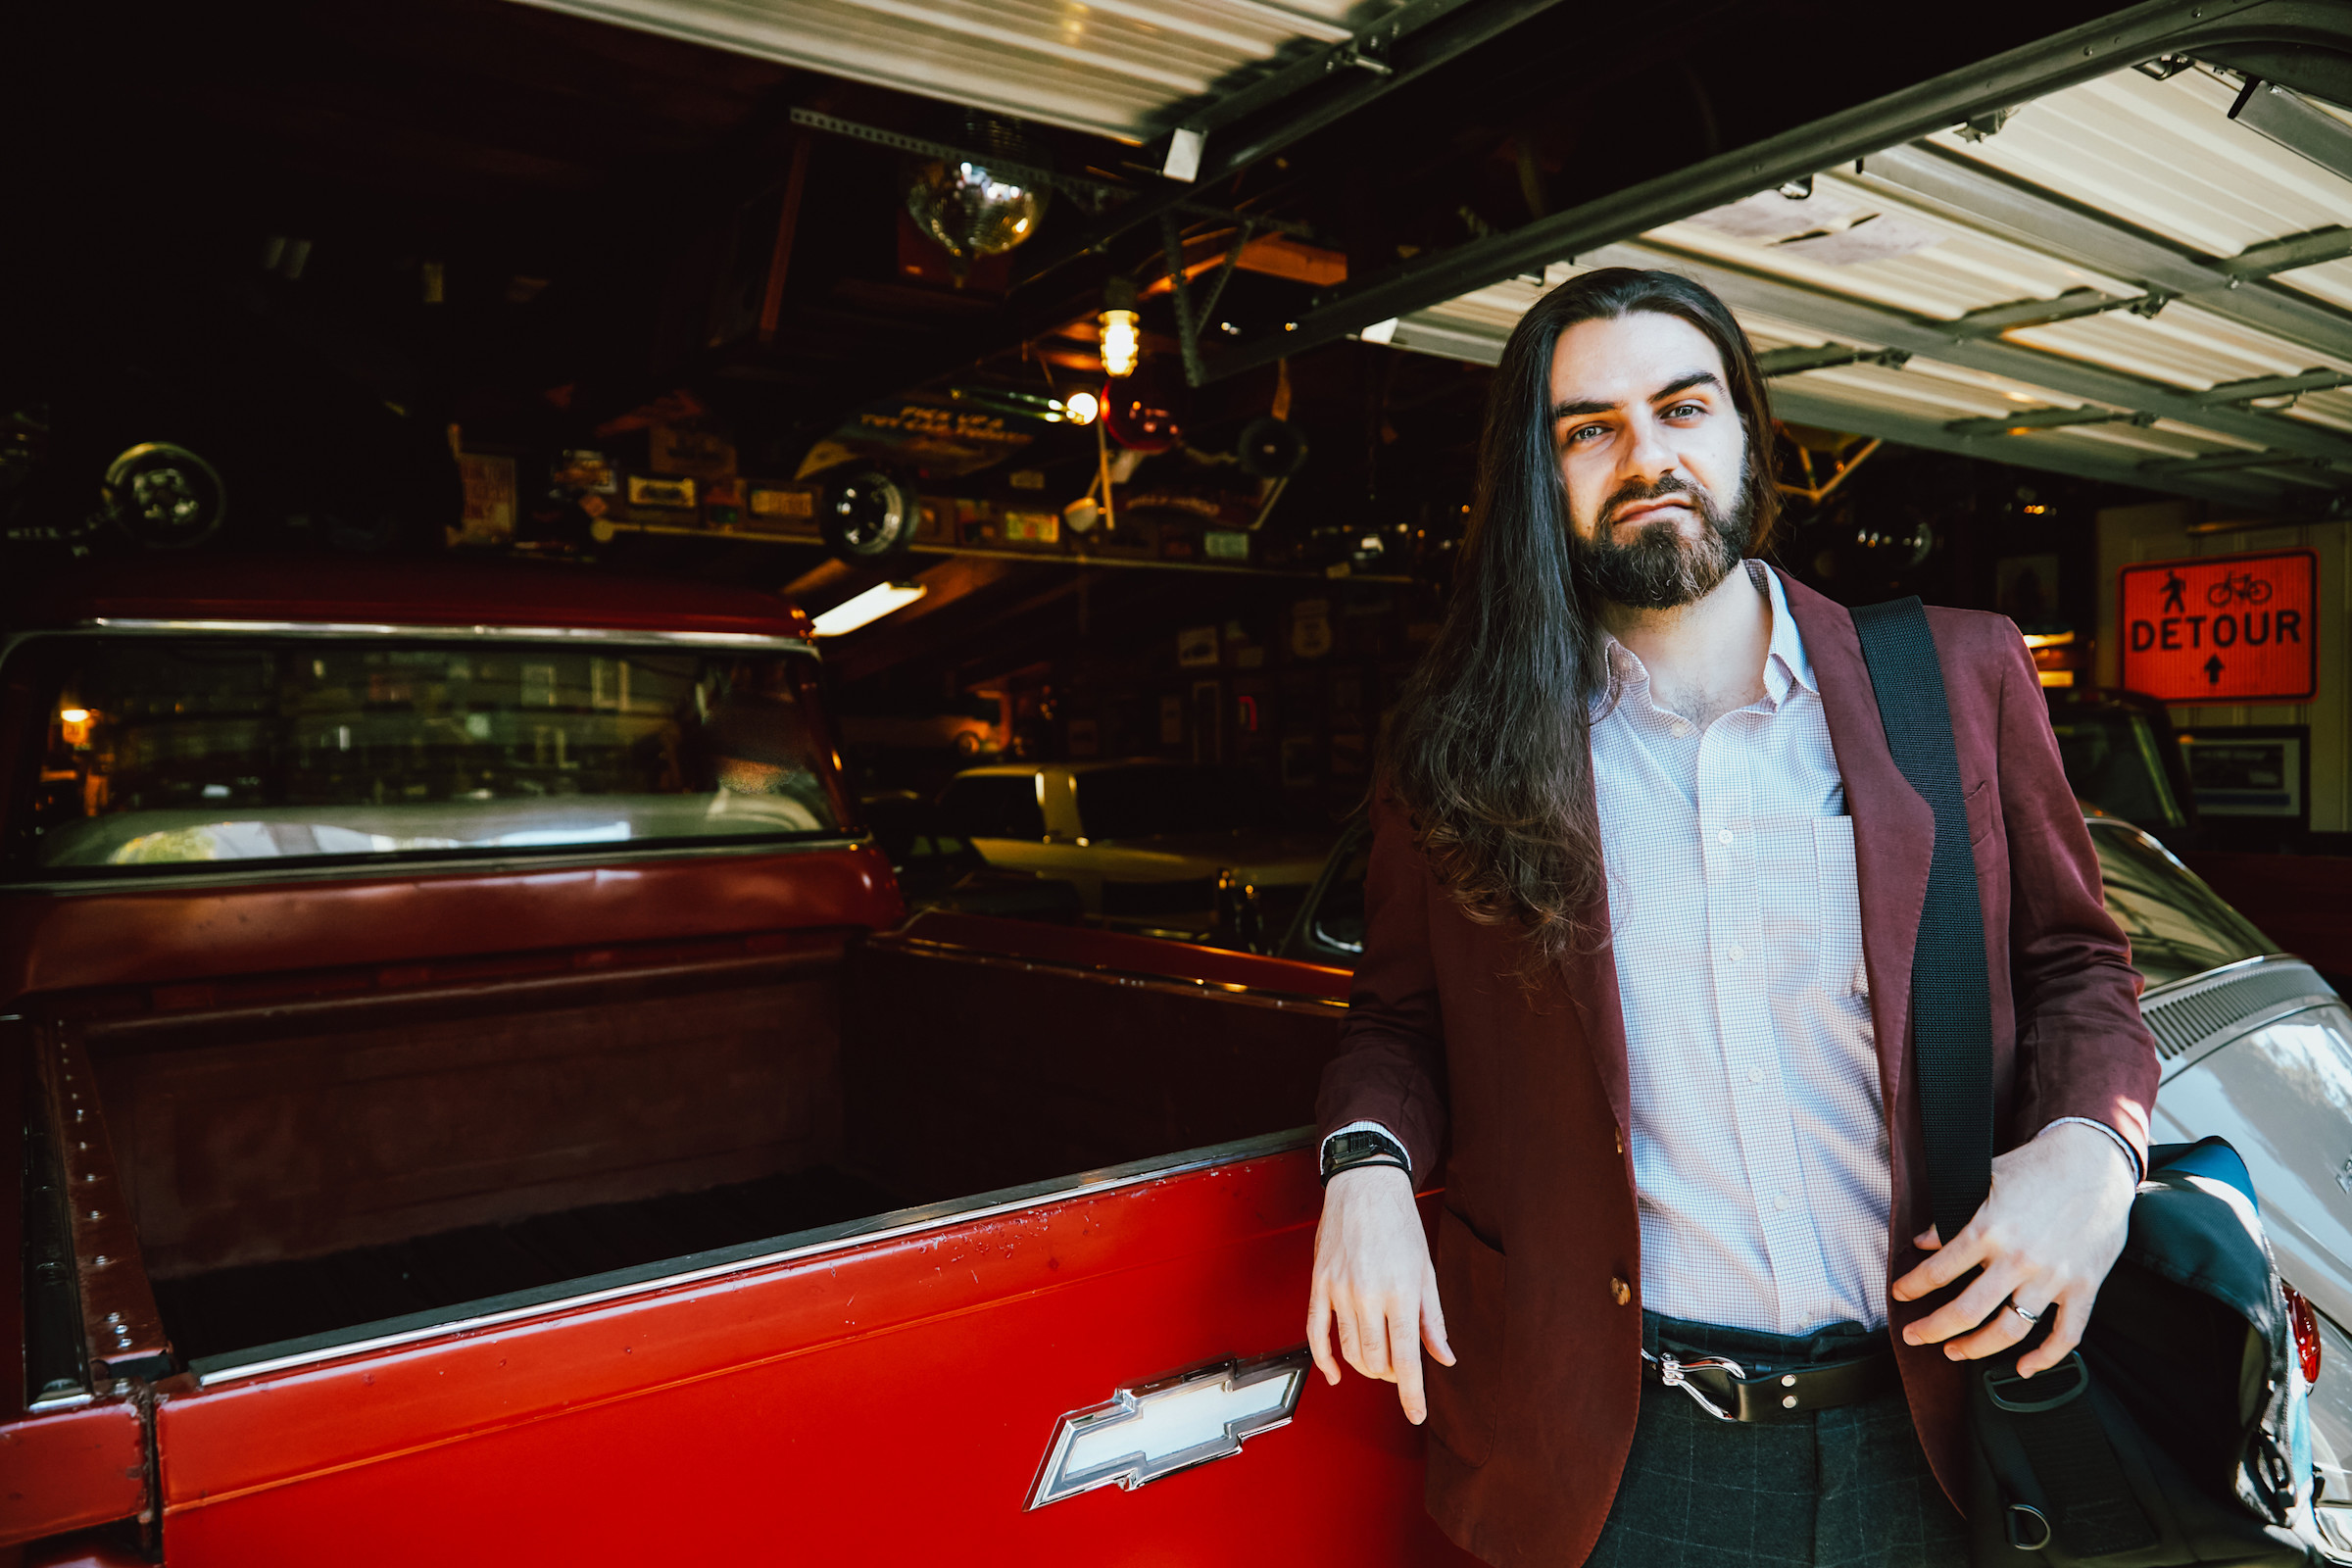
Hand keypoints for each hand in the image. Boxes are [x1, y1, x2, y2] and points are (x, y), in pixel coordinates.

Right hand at [1306, 1165, 1454, 1422]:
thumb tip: (1445, 1357)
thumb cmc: (1400, 1223)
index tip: (1417, 1415)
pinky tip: (1335, 1374)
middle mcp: (1367, 1295)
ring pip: (1349, 1351)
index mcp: (1400, 1292)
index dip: (1413, 1393)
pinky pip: (1316, 1333)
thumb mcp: (1426, 1271)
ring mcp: (1338, 1290)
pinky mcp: (1319, 1284)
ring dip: (1366, 1366)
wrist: (1364, 1185)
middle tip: (1402, 1369)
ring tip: (1379, 1361)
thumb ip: (1433, 1319)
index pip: (1407, 1357)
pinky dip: (1325, 1360)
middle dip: (1391, 1375)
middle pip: (1376, 1360)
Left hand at [1890, 1122, 2134, 1376]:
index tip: (1900, 1296)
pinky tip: (2023, 1368)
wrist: (2095, 1162)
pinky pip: (2065, 1336)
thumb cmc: (2037, 1167)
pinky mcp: (2084, 1288)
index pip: (1938, 1271)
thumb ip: (1951, 1216)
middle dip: (1932, 1330)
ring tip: (1956, 1351)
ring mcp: (2053, 1277)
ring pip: (2010, 1331)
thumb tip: (1922, 1243)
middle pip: (1966, 1312)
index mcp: (1989, 1229)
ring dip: (1977, 1348)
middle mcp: (2019, 1259)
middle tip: (1915, 1337)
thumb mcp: (1985, 1181)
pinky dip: (2045, 1359)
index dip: (1913, 1287)